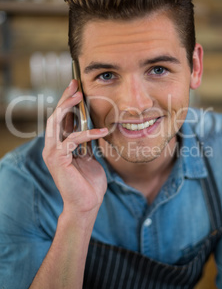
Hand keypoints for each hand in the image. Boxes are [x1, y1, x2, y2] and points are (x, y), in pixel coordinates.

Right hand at [42, 79, 108, 215]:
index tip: (76, 87)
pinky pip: (72, 140)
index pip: (61, 119)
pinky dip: (87, 133)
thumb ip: (86, 142)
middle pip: (55, 116)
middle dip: (65, 98)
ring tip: (80, 96)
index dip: (67, 102)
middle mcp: (52, 147)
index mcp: (60, 145)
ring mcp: (53, 153)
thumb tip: (92, 126)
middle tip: (75, 84)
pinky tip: (102, 131)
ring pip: (56, 122)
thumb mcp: (89, 157)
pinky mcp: (58, 159)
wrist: (87, 204)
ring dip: (68, 107)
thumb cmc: (89, 182)